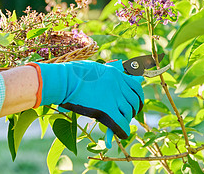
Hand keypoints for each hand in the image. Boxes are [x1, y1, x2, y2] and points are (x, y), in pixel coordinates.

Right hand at [28, 60, 143, 145]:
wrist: (65, 80)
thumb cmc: (75, 73)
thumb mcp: (96, 68)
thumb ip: (110, 72)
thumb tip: (121, 69)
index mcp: (116, 74)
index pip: (136, 86)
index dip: (138, 97)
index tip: (135, 104)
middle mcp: (118, 84)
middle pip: (134, 100)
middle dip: (133, 110)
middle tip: (126, 116)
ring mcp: (113, 96)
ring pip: (128, 112)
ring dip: (126, 120)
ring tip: (121, 125)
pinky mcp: (105, 109)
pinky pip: (120, 122)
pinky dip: (122, 130)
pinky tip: (120, 135)